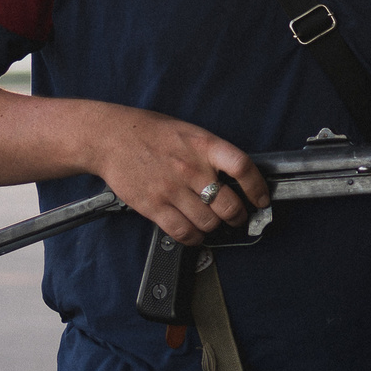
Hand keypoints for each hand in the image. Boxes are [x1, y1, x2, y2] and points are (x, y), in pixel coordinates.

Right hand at [89, 106, 269, 245]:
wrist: (109, 137)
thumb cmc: (149, 132)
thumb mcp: (188, 131)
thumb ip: (211, 153)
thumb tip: (235, 177)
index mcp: (203, 145)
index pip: (242, 167)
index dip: (257, 187)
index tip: (261, 199)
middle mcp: (190, 168)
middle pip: (229, 205)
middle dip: (238, 216)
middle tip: (237, 217)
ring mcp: (171, 189)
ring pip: (208, 223)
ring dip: (214, 227)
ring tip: (211, 223)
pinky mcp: (153, 206)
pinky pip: (182, 232)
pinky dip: (193, 238)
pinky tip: (194, 233)